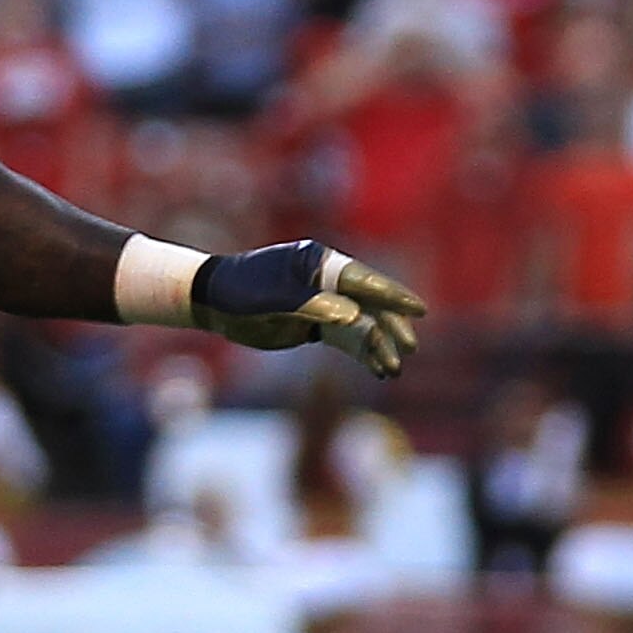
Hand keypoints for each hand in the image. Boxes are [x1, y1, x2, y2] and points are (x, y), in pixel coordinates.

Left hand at [190, 240, 425, 378]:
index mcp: (319, 263)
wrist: (214, 302)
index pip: (363, 281)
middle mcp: (327, 280)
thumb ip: (312, 306)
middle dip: (390, 327)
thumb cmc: (240, 291)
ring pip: (361, 324)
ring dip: (378, 346)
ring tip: (393, 369)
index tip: (417, 310)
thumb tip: (353, 319)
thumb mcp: (273, 299)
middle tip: (408, 349)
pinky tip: (379, 369)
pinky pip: (346, 338)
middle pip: (369, 304)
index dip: (392, 296)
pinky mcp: (316, 322)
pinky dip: (362, 353)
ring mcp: (324, 302)